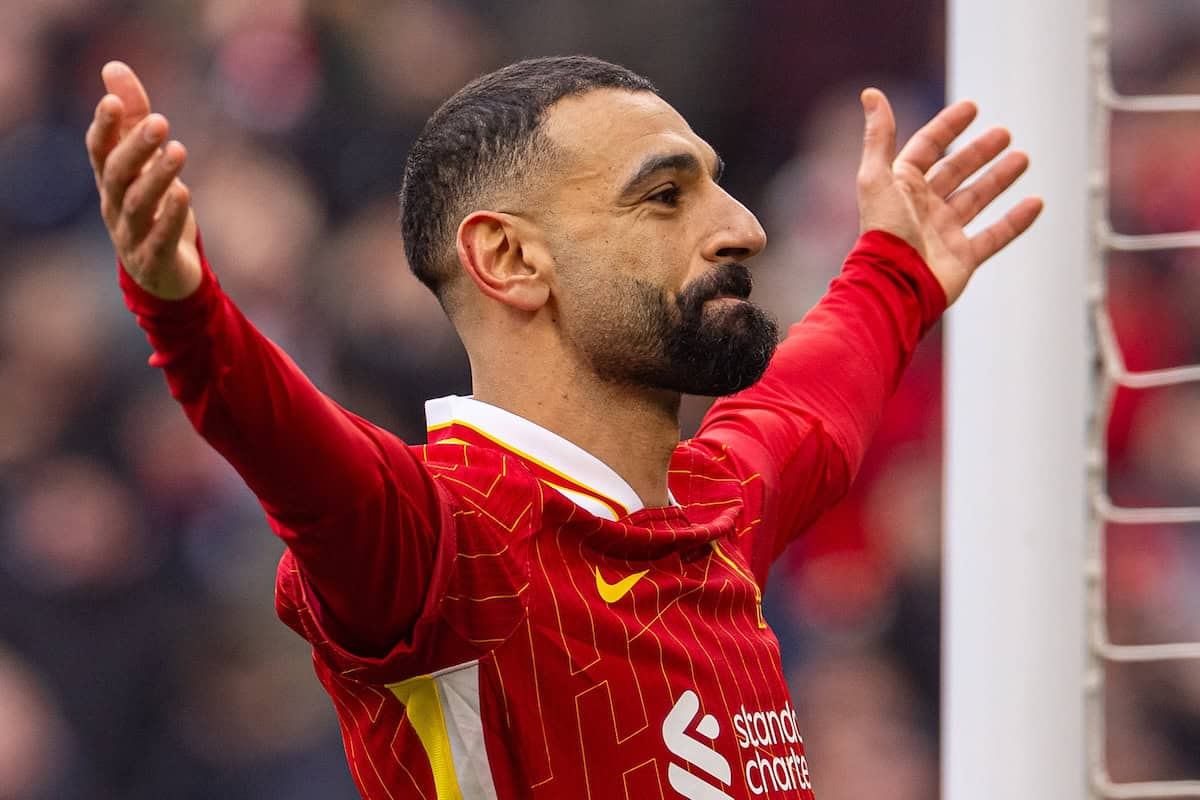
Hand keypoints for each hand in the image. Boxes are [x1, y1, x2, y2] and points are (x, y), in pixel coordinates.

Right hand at [85, 61, 200, 299]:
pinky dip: (170, 216)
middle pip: (117, 173)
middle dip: (136, 147)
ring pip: (139, 203)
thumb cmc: (153, 208)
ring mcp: (132, 235)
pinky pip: (160, 238)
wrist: (166, 274)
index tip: (113, 100)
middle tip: (160, 121)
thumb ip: (134, 117)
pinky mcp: (155, 259)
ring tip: (178, 149)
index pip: (99, 150)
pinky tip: (184, 193)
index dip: (104, 126)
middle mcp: (115, 205)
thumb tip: (114, 67)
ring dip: (158, 176)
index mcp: (111, 180)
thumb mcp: (146, 162)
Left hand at [856, 88, 1042, 305]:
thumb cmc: (883, 231)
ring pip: (977, 199)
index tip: (971, 108)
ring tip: (1022, 158)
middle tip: (1004, 134)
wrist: (896, 284)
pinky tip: (1035, 202)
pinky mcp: (962, 258)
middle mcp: (923, 208)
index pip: (927, 148)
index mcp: (902, 186)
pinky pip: (994, 236)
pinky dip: (1016, 220)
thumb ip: (878, 137)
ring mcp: (944, 233)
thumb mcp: (877, 177)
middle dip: (979, 152)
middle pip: (955, 172)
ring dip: (998, 179)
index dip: (946, 127)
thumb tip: (870, 93)